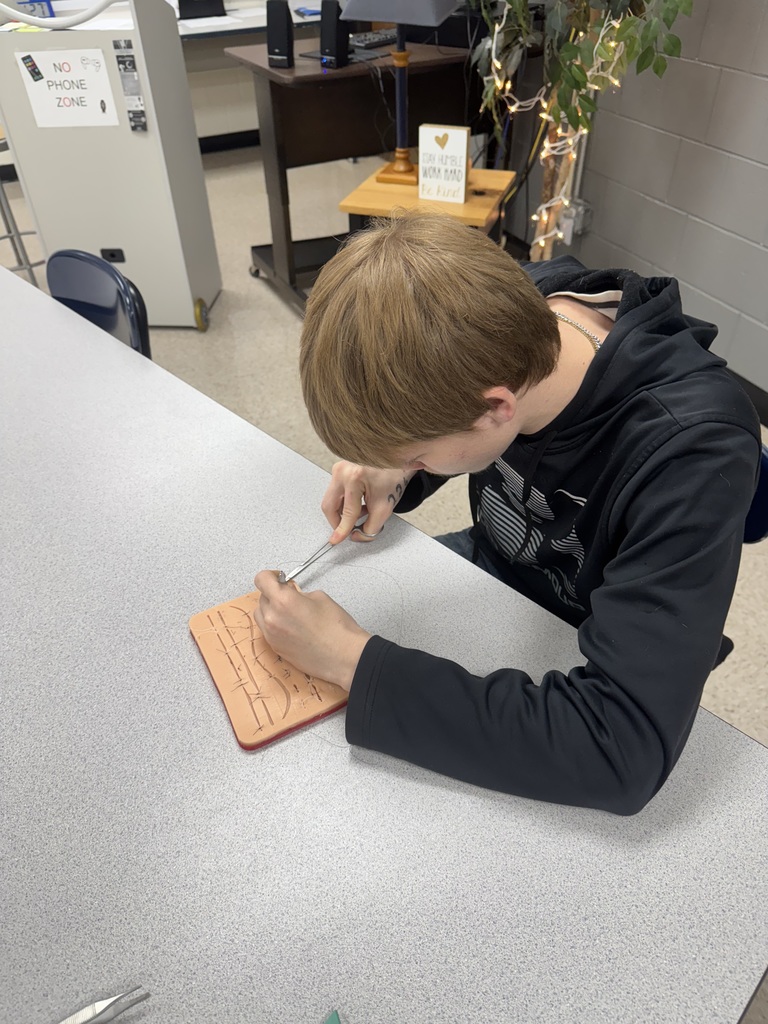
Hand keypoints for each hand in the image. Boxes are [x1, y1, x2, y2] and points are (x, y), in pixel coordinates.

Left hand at [253, 570, 371, 690]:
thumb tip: (291, 593)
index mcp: (283, 601)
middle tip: (290, 595)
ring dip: (271, 610)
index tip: (278, 578)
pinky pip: (267, 630)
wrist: (344, 656)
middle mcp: (272, 618)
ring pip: (261, 615)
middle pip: (261, 598)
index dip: (269, 576)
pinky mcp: (276, 648)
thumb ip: (299, 593)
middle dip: (274, 594)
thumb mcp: (320, 597)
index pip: (262, 580)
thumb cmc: (337, 628)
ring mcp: (272, 636)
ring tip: (289, 612)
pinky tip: (292, 626)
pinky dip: (275, 625)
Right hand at [322, 462, 414, 544]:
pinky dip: (346, 503)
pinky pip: (336, 493)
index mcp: (354, 478)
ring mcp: (339, 469)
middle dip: (338, 521)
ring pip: (332, 500)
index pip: (347, 512)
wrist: (397, 462)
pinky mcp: (339, 470)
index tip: (336, 540)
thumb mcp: (385, 508)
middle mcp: (342, 471)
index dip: (342, 529)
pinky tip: (359, 504)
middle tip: (348, 530)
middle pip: (329, 505)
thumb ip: (370, 527)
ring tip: (363, 512)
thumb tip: (356, 535)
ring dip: (344, 512)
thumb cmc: (393, 478)